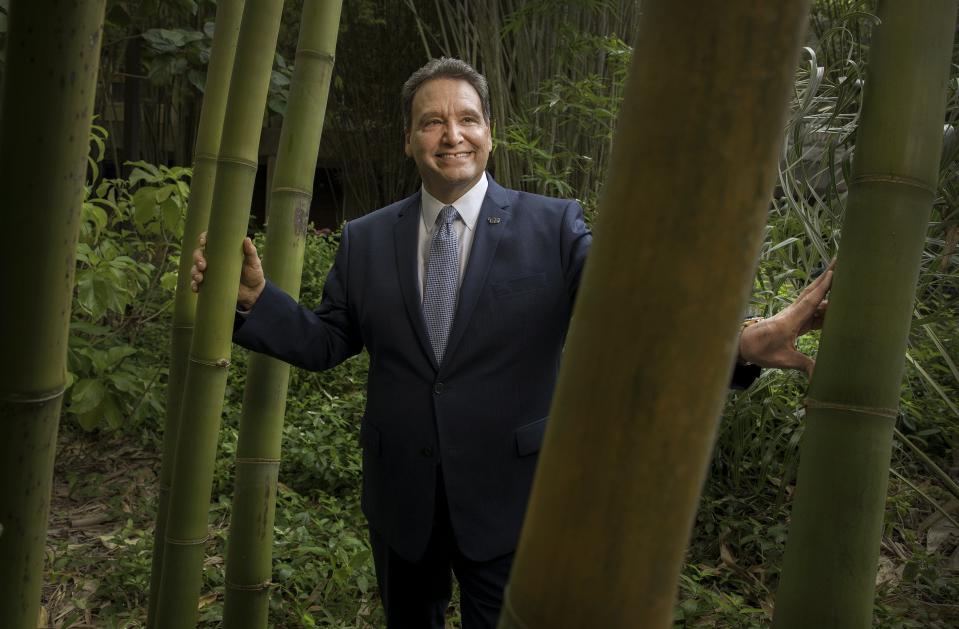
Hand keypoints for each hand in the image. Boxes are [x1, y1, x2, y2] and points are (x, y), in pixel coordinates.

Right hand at [190, 231, 265, 309]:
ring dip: (194, 272)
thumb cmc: (253, 273)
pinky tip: (196, 288)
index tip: (203, 242)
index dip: (203, 238)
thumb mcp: (254, 262)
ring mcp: (210, 272)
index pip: (209, 241)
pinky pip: (197, 283)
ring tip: (200, 278)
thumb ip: (251, 252)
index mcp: (222, 251)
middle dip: (197, 258)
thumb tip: (247, 239)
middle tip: (202, 265)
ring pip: (195, 269)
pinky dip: (194, 285)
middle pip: (198, 254)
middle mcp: (213, 260)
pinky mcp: (209, 284)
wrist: (253, 292)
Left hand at [738, 262, 833, 376]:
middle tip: (840, 260)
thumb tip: (818, 377)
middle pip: (813, 291)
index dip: (822, 288)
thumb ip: (803, 365)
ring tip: (842, 275)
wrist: (743, 345)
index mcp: (791, 320)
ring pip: (813, 298)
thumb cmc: (760, 350)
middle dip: (827, 277)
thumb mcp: (783, 359)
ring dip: (826, 287)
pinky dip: (823, 303)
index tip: (833, 273)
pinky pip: (812, 309)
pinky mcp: (794, 319)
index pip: (810, 301)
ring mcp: (794, 314)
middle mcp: (793, 313)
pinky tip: (834, 302)